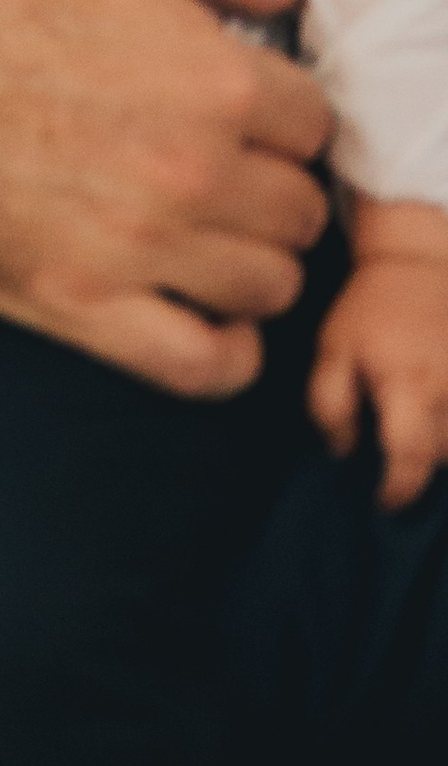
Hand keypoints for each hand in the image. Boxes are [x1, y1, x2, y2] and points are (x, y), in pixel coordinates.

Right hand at [0, 0, 331, 398]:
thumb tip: (285, 0)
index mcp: (211, 74)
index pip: (314, 123)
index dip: (278, 109)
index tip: (242, 108)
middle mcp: (191, 169)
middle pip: (300, 211)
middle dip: (267, 182)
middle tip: (217, 165)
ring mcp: (137, 247)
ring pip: (268, 287)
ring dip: (245, 258)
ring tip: (199, 227)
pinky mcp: (78, 307)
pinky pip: (205, 367)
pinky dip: (222, 351)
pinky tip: (201, 311)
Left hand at [309, 205, 447, 510]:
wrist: (420, 266)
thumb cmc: (371, 310)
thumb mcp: (332, 348)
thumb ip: (329, 404)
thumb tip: (342, 452)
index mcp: (409, 384)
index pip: (410, 458)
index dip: (397, 491)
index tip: (381, 500)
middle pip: (441, 460)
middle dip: (417, 467)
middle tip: (396, 450)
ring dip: (440, 448)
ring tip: (416, 423)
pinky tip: (434, 419)